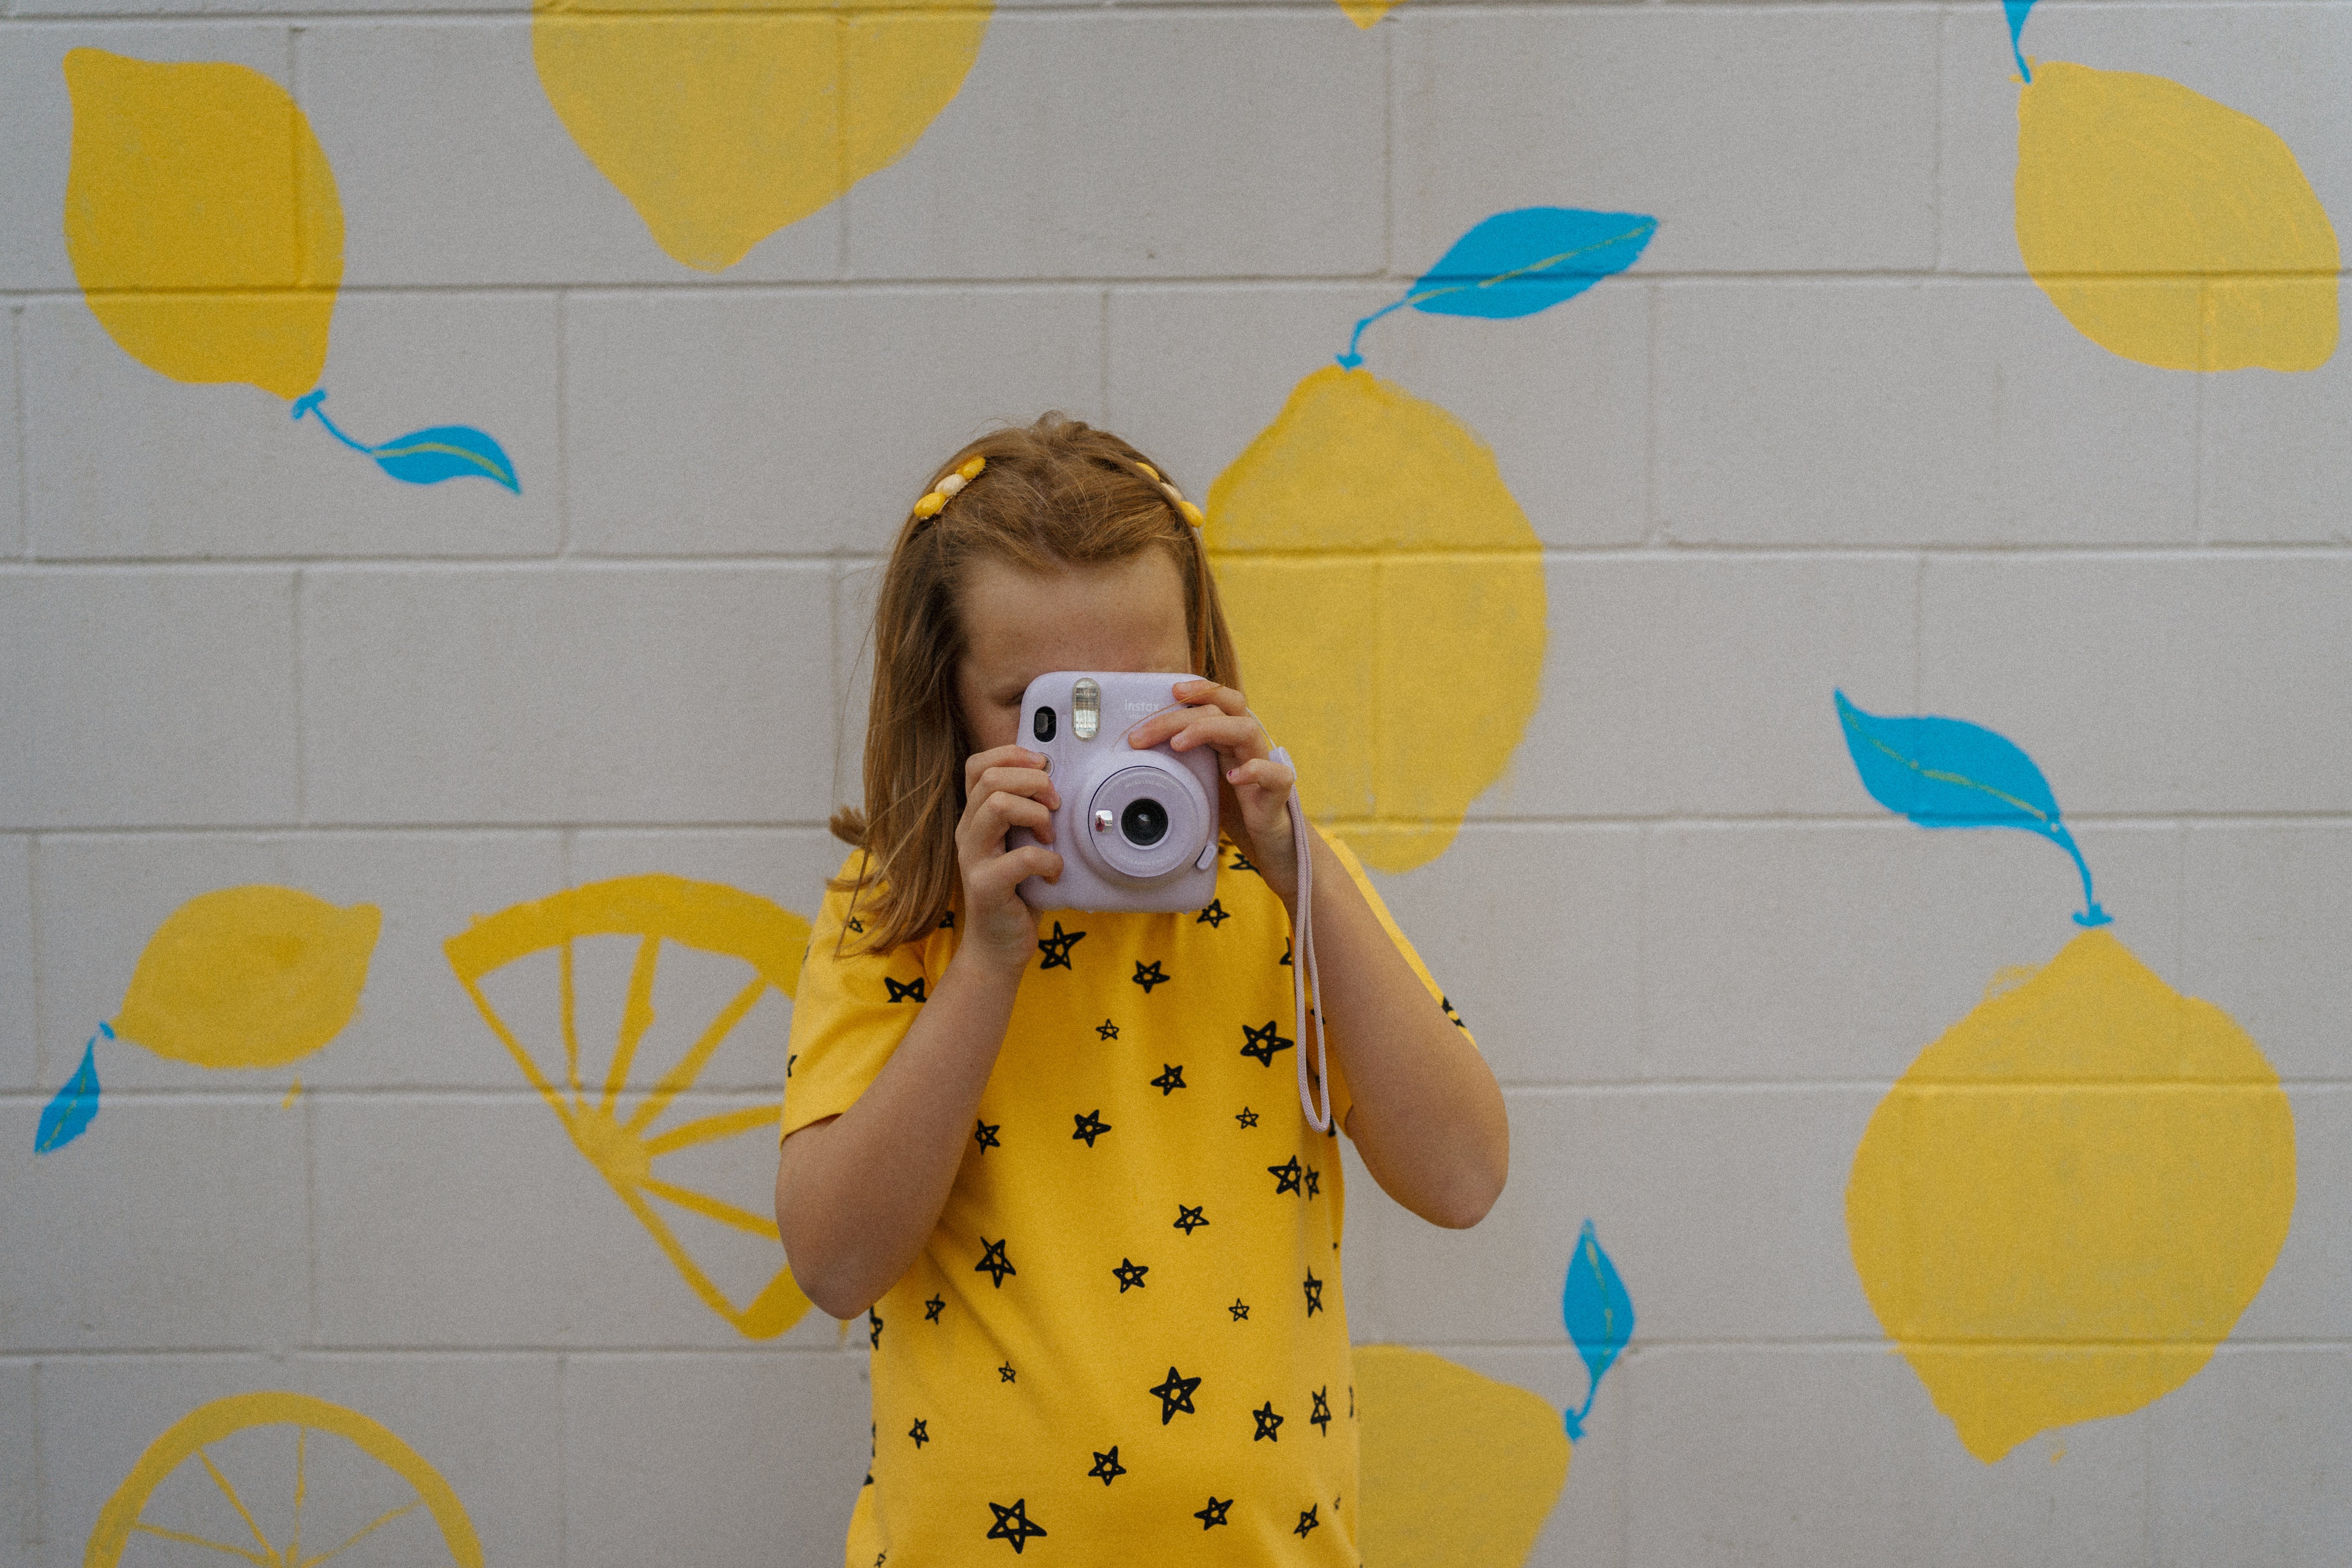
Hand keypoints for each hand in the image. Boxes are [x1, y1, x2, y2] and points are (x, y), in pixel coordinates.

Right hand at [956, 744, 1060, 969]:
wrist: (998, 948)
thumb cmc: (1018, 893)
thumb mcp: (1022, 844)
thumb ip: (1029, 815)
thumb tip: (1059, 780)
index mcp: (975, 817)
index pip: (978, 765)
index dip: (1012, 755)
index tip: (1043, 767)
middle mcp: (967, 832)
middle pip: (991, 779)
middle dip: (1034, 782)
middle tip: (1055, 806)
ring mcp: (972, 859)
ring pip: (998, 806)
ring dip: (1037, 816)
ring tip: (1050, 838)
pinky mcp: (985, 887)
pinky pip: (1022, 857)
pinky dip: (1049, 861)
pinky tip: (1053, 873)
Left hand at [1124, 680, 1300, 904]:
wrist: (1265, 840)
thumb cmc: (1232, 806)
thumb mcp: (1200, 778)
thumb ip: (1181, 761)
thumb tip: (1136, 752)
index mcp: (1230, 737)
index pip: (1221, 700)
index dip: (1200, 689)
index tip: (1171, 691)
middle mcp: (1248, 744)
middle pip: (1222, 711)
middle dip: (1179, 717)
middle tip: (1142, 736)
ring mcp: (1265, 764)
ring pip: (1246, 729)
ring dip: (1209, 730)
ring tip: (1178, 745)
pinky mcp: (1279, 791)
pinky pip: (1276, 773)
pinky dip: (1255, 770)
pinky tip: (1233, 776)